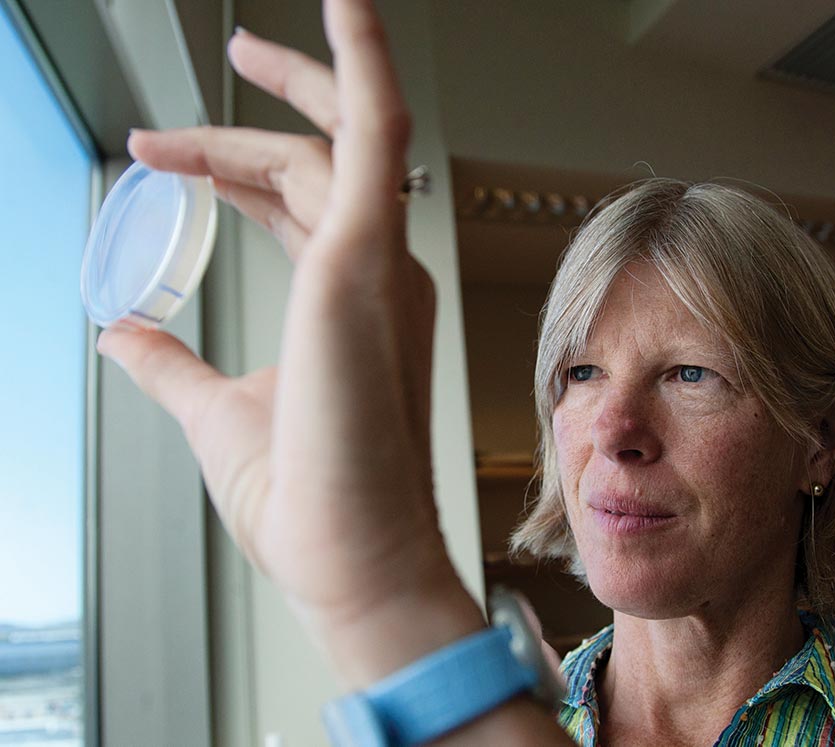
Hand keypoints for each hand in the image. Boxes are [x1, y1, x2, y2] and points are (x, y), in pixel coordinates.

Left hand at [98, 0, 482, 683]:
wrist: (348, 552)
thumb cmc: (307, 495)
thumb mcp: (216, 410)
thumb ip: (170, 364)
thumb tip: (118, 336)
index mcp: (348, 305)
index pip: (297, 211)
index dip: (236, 175)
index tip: (175, 161)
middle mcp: (377, 275)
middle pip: (318, 165)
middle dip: (258, 118)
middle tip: (219, 70)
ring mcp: (379, 262)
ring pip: (346, 140)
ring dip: (290, 88)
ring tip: (237, 45)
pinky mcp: (368, 256)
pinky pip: (379, 133)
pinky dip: (365, 65)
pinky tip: (347, 5)